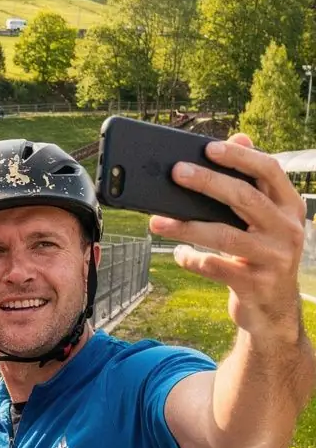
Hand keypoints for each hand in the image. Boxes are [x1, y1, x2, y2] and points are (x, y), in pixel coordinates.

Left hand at [149, 135, 305, 342]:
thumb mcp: (265, 220)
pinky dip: (193, 260)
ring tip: (157, 221)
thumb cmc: (262, 255)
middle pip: (244, 198)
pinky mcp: (255, 284)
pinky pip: (216, 267)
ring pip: (224, 235)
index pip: (269, 170)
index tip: (209, 147)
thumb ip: (252, 182)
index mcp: (290, 207)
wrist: (274, 311)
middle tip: (176, 172)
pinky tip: (178, 253)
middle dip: (207, 182)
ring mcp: (274, 258)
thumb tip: (240, 136)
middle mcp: (287, 230)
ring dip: (186, 226)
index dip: (240, 156)